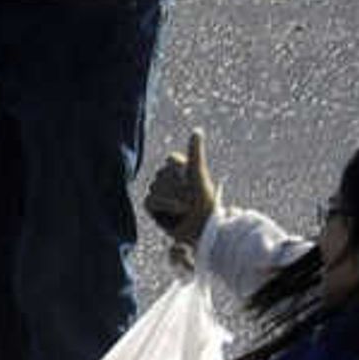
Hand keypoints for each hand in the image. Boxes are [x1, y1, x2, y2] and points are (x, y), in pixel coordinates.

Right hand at [141, 129, 217, 249]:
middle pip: (165, 174)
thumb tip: (197, 130)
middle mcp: (166, 177)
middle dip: (182, 188)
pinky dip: (167, 205)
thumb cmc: (206, 204)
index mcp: (178, 168)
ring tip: (188, 208)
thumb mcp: (200, 177)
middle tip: (195, 198)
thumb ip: (196, 154)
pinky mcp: (152, 205)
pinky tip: (178, 211)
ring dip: (177, 199)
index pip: (172, 160)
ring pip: (159, 187)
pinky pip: (152, 199)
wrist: (205, 230)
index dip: (185, 171)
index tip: (196, 182)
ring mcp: (158, 191)